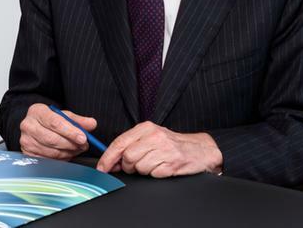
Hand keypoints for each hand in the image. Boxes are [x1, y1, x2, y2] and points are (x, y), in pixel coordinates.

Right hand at [18, 103, 97, 161]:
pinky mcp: (28, 154)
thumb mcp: (63, 116)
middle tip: (83, 145)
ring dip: (68, 152)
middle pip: (52, 139)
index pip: (54, 122)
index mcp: (37, 111)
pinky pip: (48, 160)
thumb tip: (92, 124)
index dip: (70, 132)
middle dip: (71, 144)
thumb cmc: (49, 121)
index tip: (83, 138)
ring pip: (51, 151)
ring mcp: (26, 141)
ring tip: (76, 149)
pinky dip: (61, 159)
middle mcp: (28, 125)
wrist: (34, 127)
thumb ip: (78, 120)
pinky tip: (67, 154)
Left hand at [95, 121, 222, 177]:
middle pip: (128, 157)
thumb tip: (111, 161)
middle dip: (127, 166)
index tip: (102, 168)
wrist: (200, 149)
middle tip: (134, 167)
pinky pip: (153, 174)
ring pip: (139, 167)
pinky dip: (154, 174)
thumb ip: (131, 145)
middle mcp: (155, 136)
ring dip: (142, 170)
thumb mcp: (150, 137)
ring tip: (152, 164)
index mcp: (146, 128)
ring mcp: (164, 150)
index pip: (119, 143)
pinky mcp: (172, 163)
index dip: (108, 157)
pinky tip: (162, 167)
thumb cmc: (172, 144)